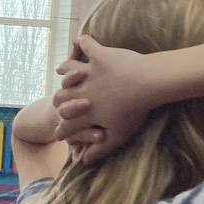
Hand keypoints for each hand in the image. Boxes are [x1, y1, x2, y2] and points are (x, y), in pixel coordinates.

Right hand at [53, 35, 152, 162]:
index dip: (60, 131)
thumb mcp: (117, 136)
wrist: (147, 84)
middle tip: (56, 99)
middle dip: (58, 100)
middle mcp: (80, 92)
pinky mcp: (100, 56)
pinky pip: (88, 45)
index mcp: (83, 113)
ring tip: (62, 68)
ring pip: (68, 71)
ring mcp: (88, 73)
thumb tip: (85, 163)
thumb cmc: (134, 111)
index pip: (64, 125)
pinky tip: (80, 40)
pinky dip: (83, 42)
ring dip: (65, 69)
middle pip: (60, 97)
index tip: (58, 134)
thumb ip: (99, 150)